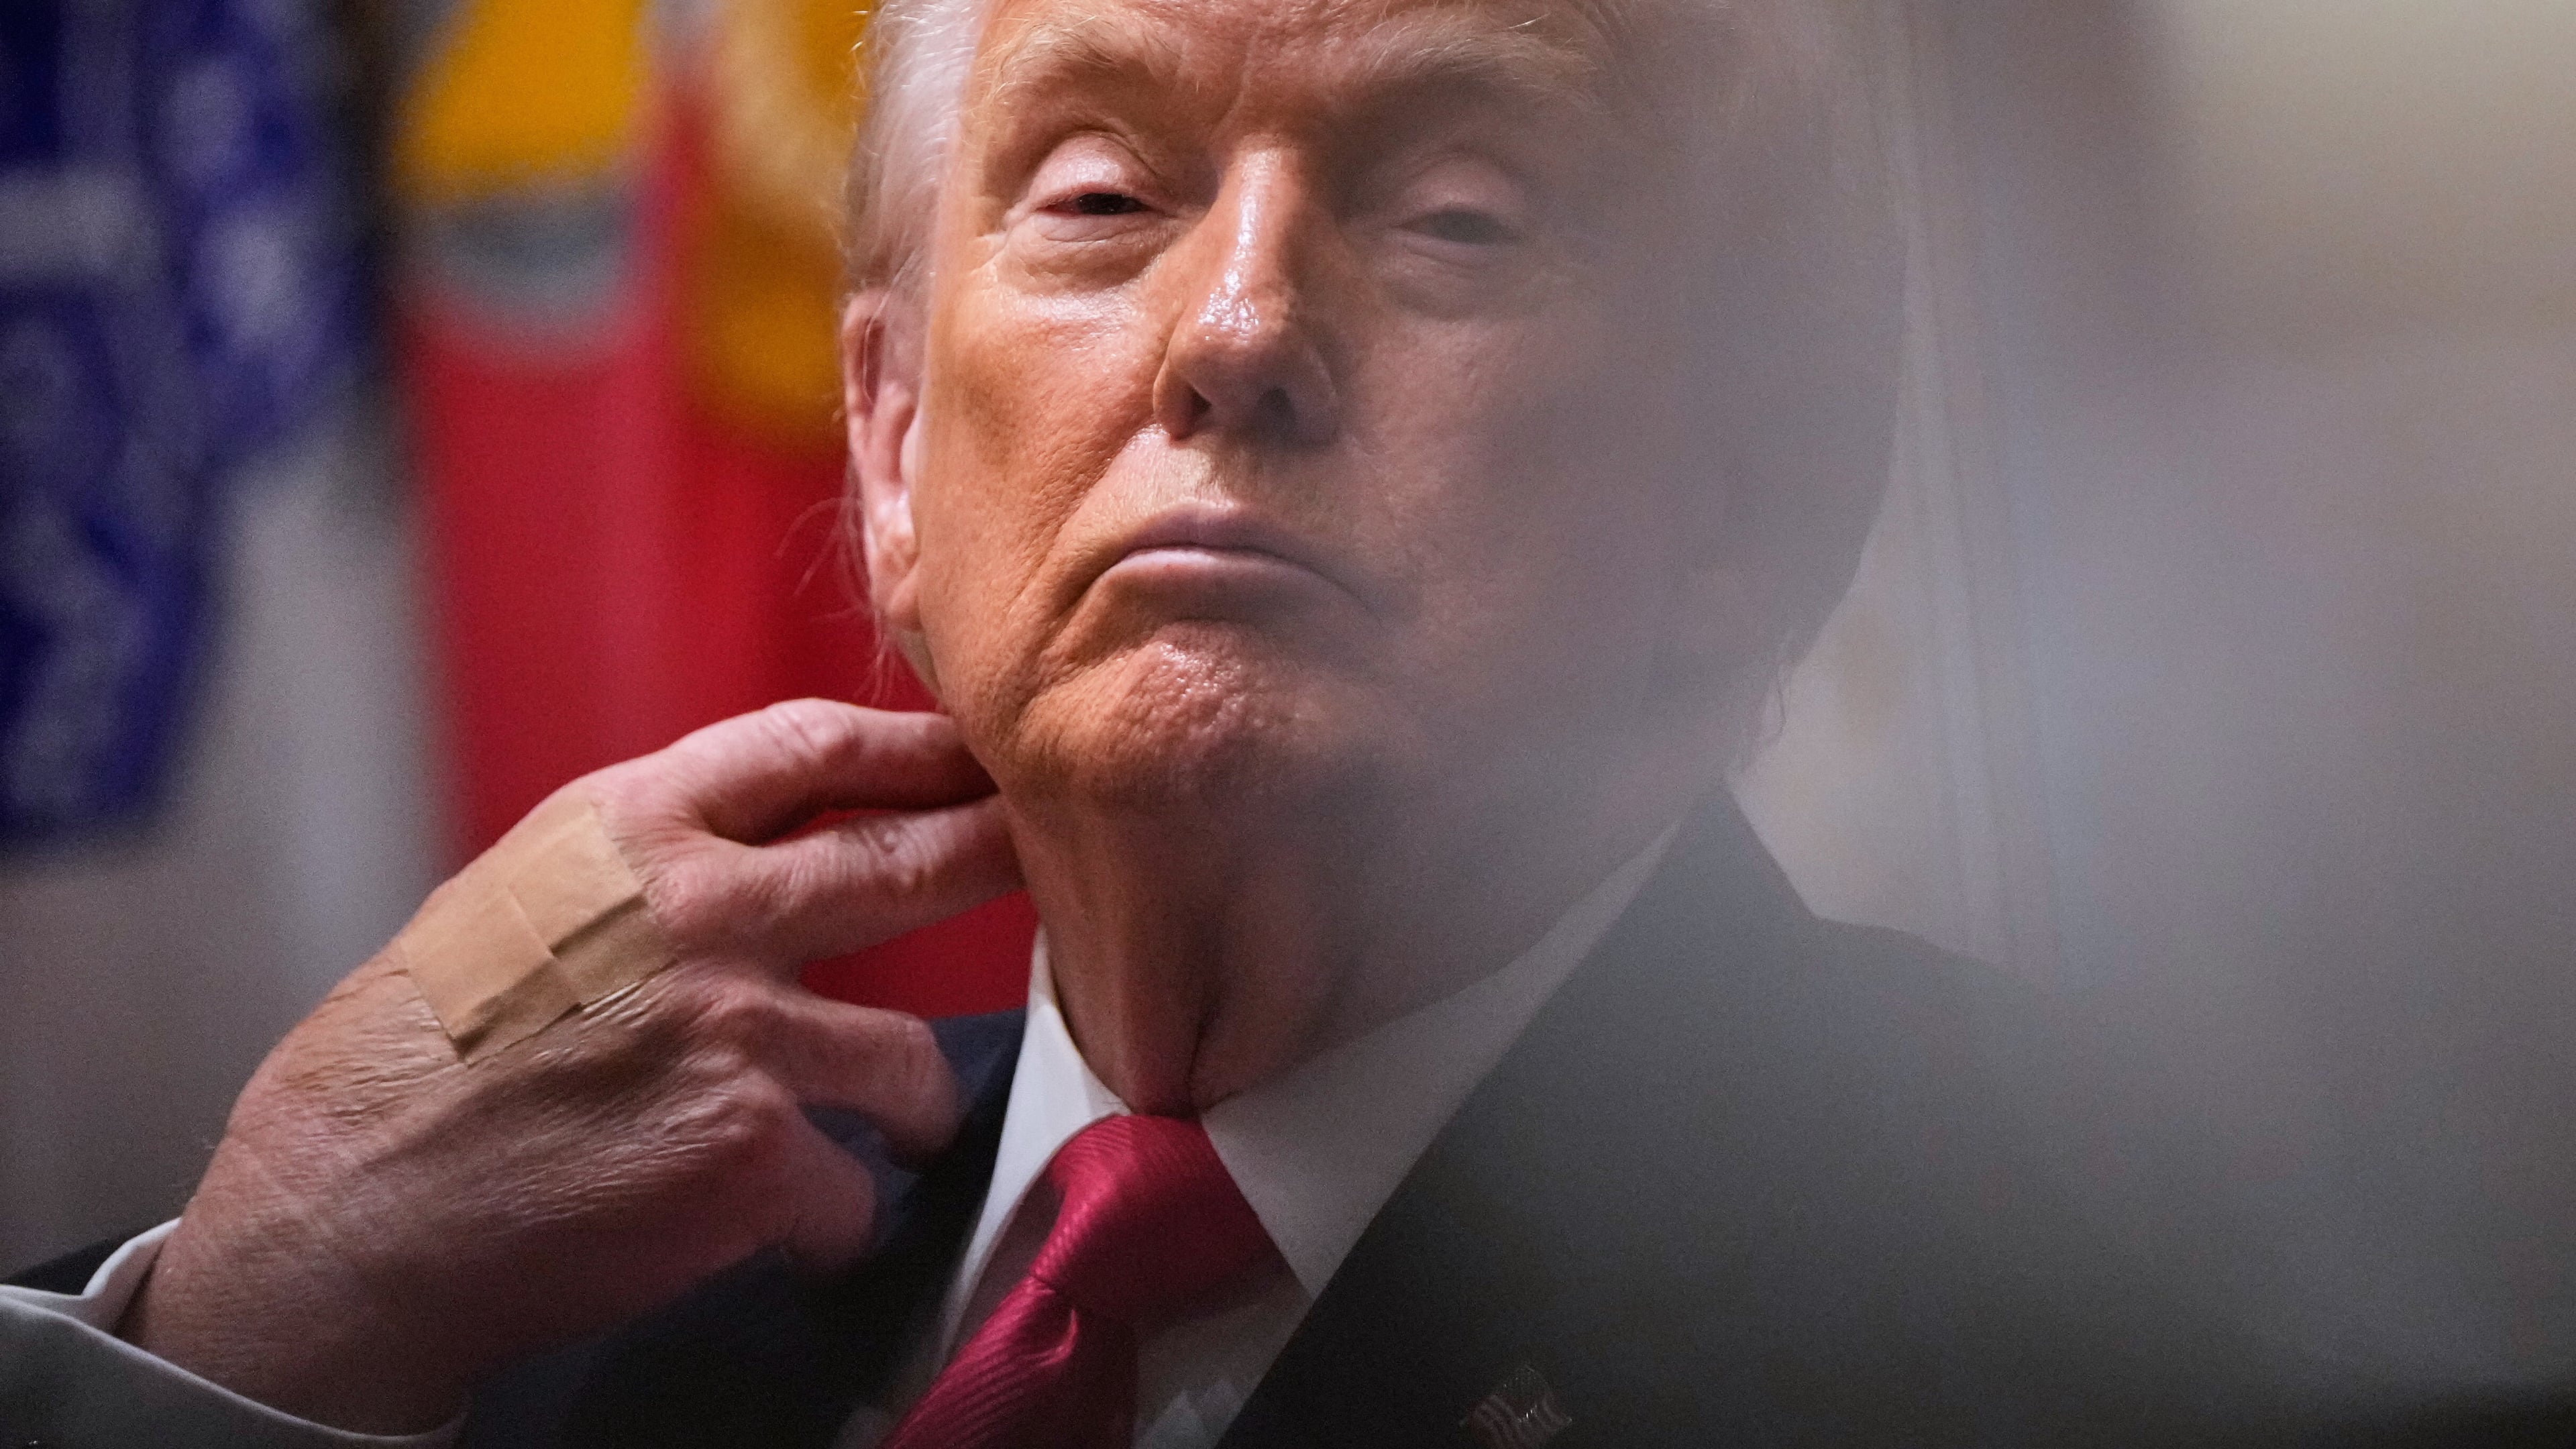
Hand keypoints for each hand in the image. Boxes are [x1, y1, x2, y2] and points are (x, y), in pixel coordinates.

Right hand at [121, 701, 1020, 1433]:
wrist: (349, 1205)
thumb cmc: (426, 1053)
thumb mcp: (532, 895)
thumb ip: (661, 860)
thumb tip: (788, 838)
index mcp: (633, 829)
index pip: (813, 745)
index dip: (919, 746)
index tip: (984, 754)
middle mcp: (699, 909)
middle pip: (910, 859)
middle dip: (998, 860)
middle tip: (1052, 867)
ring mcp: (737, 1027)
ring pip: (913, 1059)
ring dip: (904, 1110)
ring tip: (873, 1135)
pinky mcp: (753, 1148)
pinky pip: (854, 1188)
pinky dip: (828, 1221)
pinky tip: (775, 1229)